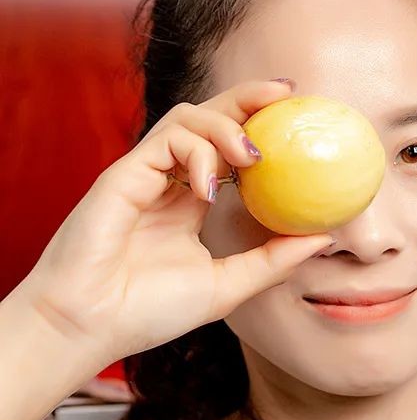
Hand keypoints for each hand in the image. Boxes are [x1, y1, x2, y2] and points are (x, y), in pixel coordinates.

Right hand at [21, 80, 332, 369]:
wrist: (89, 327)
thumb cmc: (147, 312)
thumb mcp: (227, 286)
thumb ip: (273, 260)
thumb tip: (325, 236)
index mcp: (189, 202)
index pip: (228, 148)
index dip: (260, 127)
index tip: (300, 119)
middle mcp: (168, 180)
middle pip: (209, 117)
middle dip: (248, 97)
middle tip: (286, 93)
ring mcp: (145, 173)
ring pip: (187, 116)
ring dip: (226, 126)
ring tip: (251, 156)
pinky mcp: (124, 173)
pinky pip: (167, 138)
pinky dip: (197, 153)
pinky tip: (210, 187)